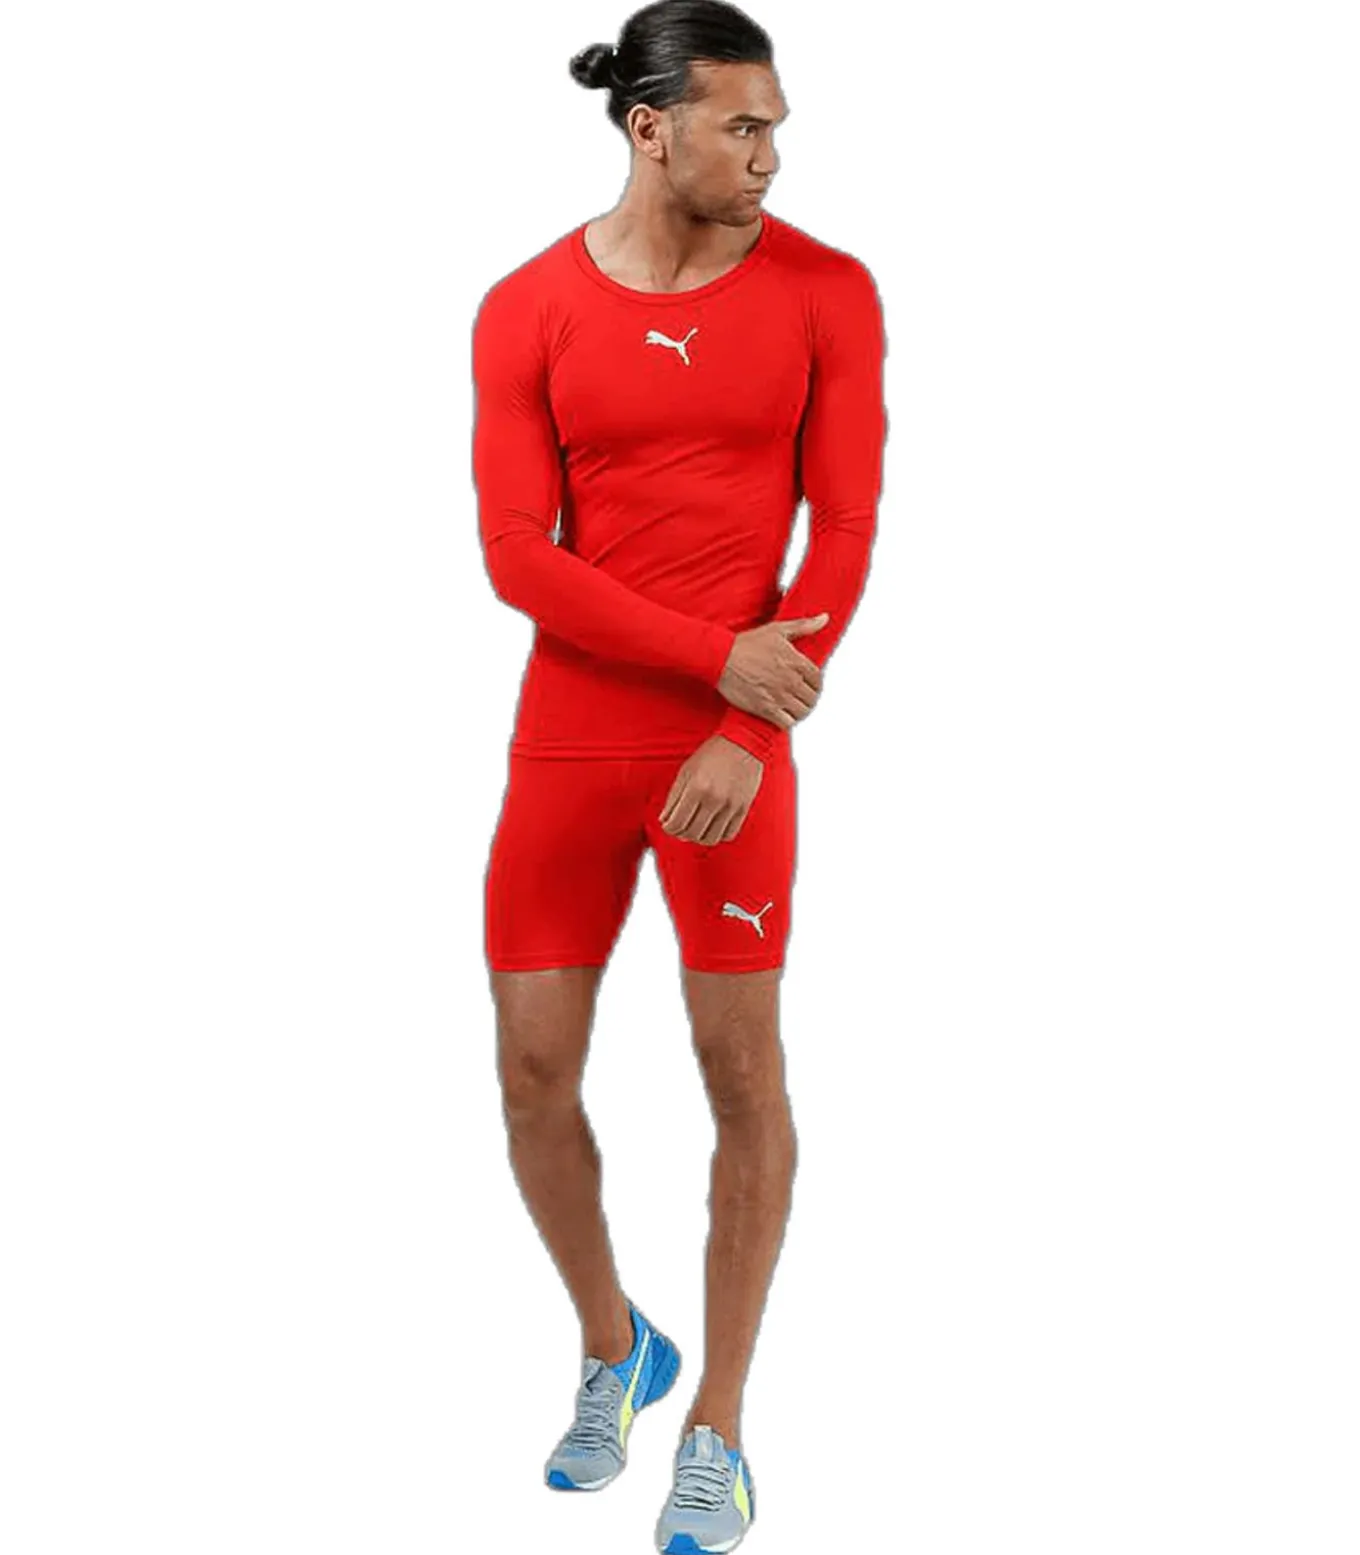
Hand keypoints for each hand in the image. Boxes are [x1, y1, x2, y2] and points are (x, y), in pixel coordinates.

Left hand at [657, 735, 765, 845]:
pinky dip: (717, 835)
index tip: (668, 825)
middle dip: (681, 833)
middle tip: (679, 827)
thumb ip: (674, 796)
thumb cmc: (713, 753)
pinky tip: (712, 827)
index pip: (676, 823)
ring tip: (695, 829)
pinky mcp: (743, 809)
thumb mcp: (687, 770)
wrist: (743, 743)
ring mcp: (730, 806)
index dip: (669, 828)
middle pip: (691, 833)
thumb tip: (665, 819)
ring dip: (699, 837)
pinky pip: (728, 834)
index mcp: (696, 788)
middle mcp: (714, 800)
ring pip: (710, 839)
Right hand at [717, 613, 828, 729]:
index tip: (809, 685)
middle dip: (808, 698)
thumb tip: (824, 618)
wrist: (721, 658)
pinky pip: (787, 723)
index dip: (816, 684)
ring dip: (800, 711)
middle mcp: (791, 680)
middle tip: (801, 698)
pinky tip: (781, 716)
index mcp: (796, 662)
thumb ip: (804, 626)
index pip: (818, 680)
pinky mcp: (766, 709)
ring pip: (802, 712)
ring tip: (793, 708)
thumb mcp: (777, 629)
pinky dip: (787, 721)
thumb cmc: (746, 644)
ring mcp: (779, 696)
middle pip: (812, 698)